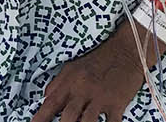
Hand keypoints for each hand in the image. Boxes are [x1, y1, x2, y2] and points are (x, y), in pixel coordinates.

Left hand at [31, 34, 146, 121]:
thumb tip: (45, 99)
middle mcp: (83, 90)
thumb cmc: (98, 59)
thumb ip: (58, 84)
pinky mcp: (117, 103)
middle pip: (67, 118)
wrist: (126, 51)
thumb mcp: (73, 67)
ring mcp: (100, 98)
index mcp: (70, 82)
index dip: (39, 118)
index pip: (50, 103)